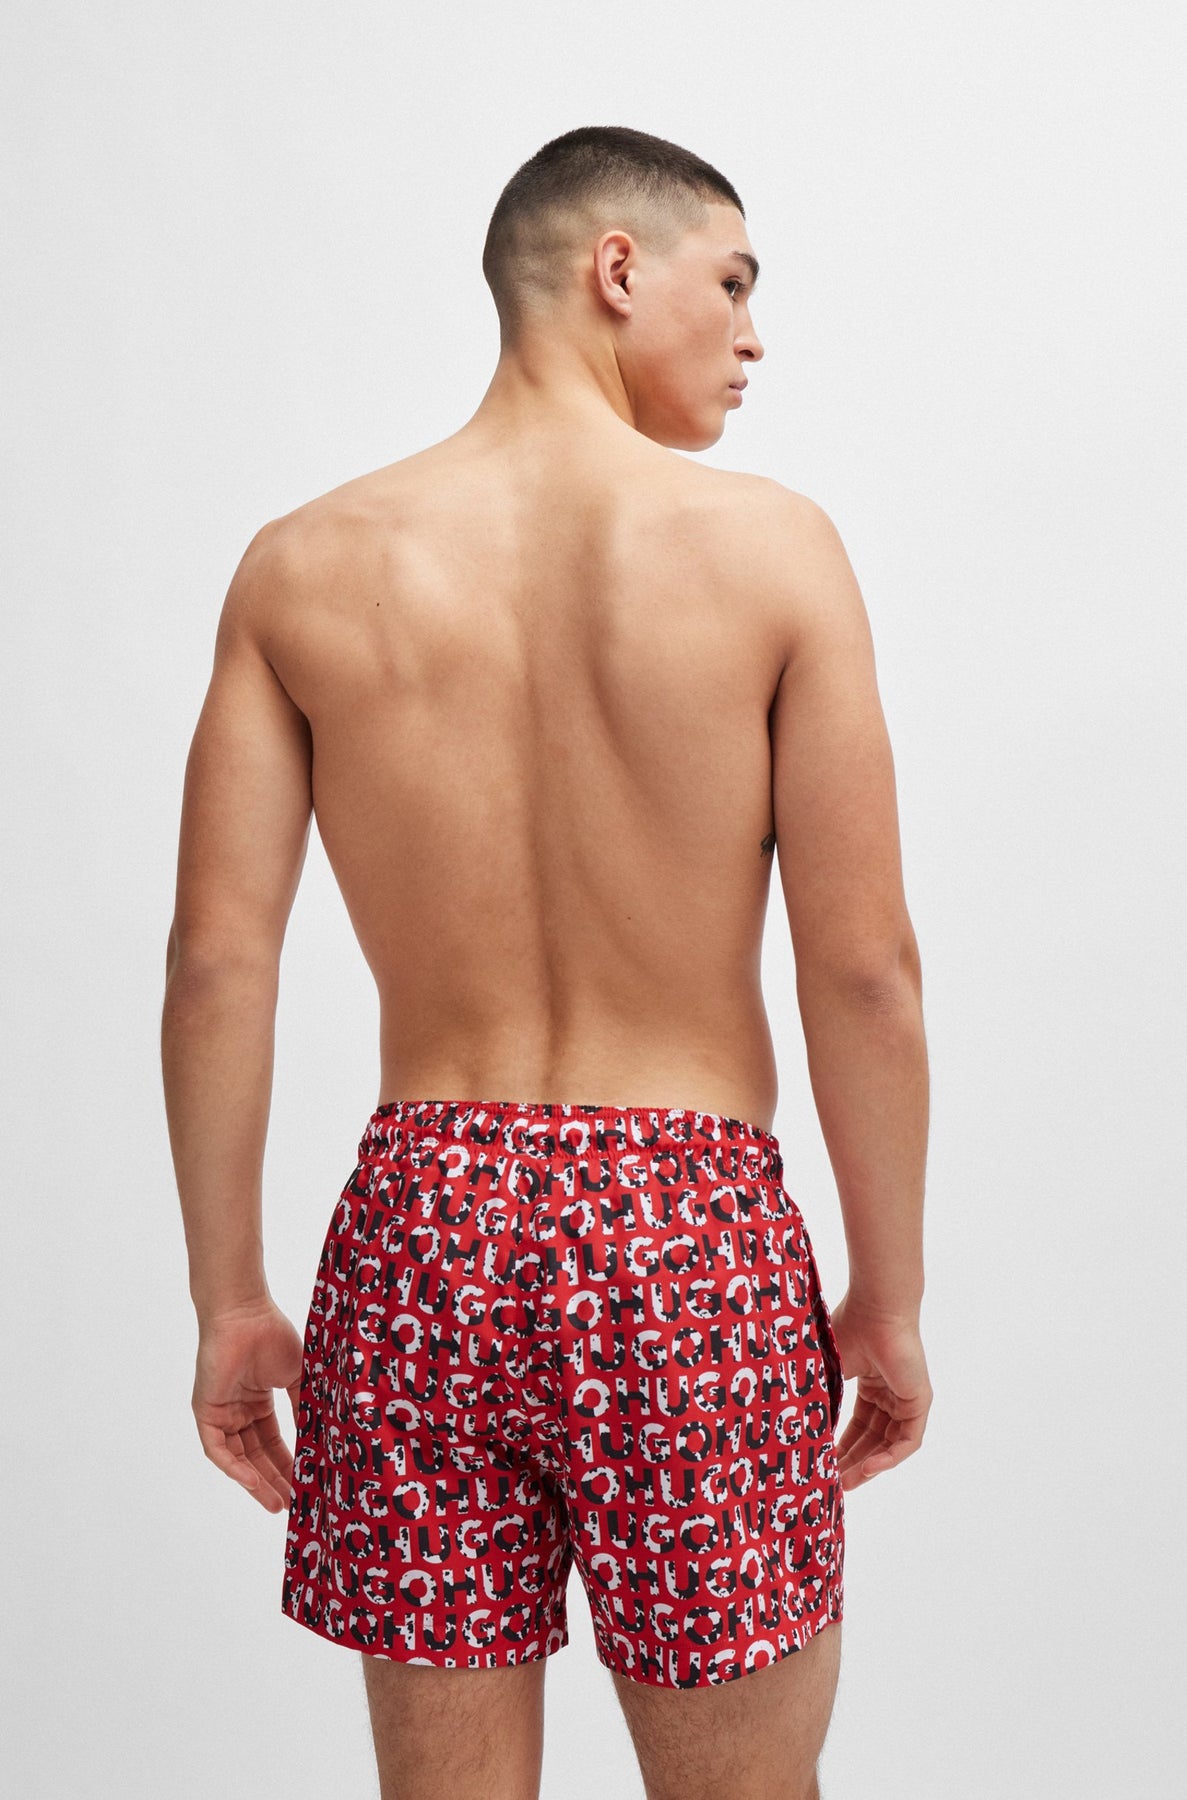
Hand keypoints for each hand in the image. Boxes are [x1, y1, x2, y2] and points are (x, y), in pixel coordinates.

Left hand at [192, 1299, 305, 1512]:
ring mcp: (221, 1413)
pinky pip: (218, 1449)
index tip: (305, 1484)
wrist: (245, 1314)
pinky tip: (253, 1482)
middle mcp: (238, 1411)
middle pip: (256, 1456)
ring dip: (256, 1481)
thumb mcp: (297, 1378)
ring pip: (238, 1458)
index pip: (272, 1443)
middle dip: (274, 1481)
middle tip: (292, 1505)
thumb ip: (304, 1407)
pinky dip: (234, 1467)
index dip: (288, 1464)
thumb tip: (322, 1439)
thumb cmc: (271, 1336)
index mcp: (258, 1402)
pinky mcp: (206, 1412)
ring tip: (277, 1503)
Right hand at [827, 1291, 931, 1491]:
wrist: (875, 1309)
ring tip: (845, 1483)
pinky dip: (889, 1458)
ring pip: (889, 1444)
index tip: (823, 1464)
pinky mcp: (919, 1401)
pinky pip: (907, 1440)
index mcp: (871, 1384)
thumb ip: (821, 1397)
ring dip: (868, 1465)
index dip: (841, 1446)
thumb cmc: (849, 1327)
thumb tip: (796, 1425)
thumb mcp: (829, 1370)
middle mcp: (890, 1393)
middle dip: (852, 1462)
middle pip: (872, 1439)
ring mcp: (906, 1399)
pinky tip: (868, 1469)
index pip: (858, 1425)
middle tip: (832, 1483)